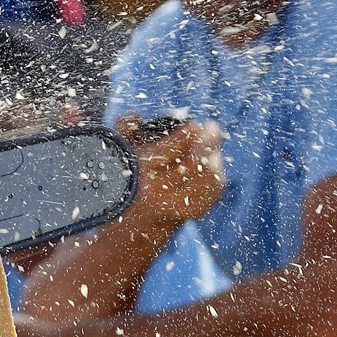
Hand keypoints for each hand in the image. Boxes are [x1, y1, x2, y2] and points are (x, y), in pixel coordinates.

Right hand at [116, 113, 225, 227]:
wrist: (129, 223)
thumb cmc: (127, 179)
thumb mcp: (120, 153)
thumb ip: (124, 129)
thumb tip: (137, 114)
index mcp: (139, 172)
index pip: (169, 151)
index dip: (186, 136)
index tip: (195, 124)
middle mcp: (156, 190)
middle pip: (193, 163)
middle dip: (207, 142)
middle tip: (212, 128)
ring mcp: (173, 204)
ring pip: (206, 179)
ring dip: (214, 159)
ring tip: (214, 147)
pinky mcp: (187, 214)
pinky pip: (211, 195)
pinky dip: (217, 178)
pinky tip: (215, 165)